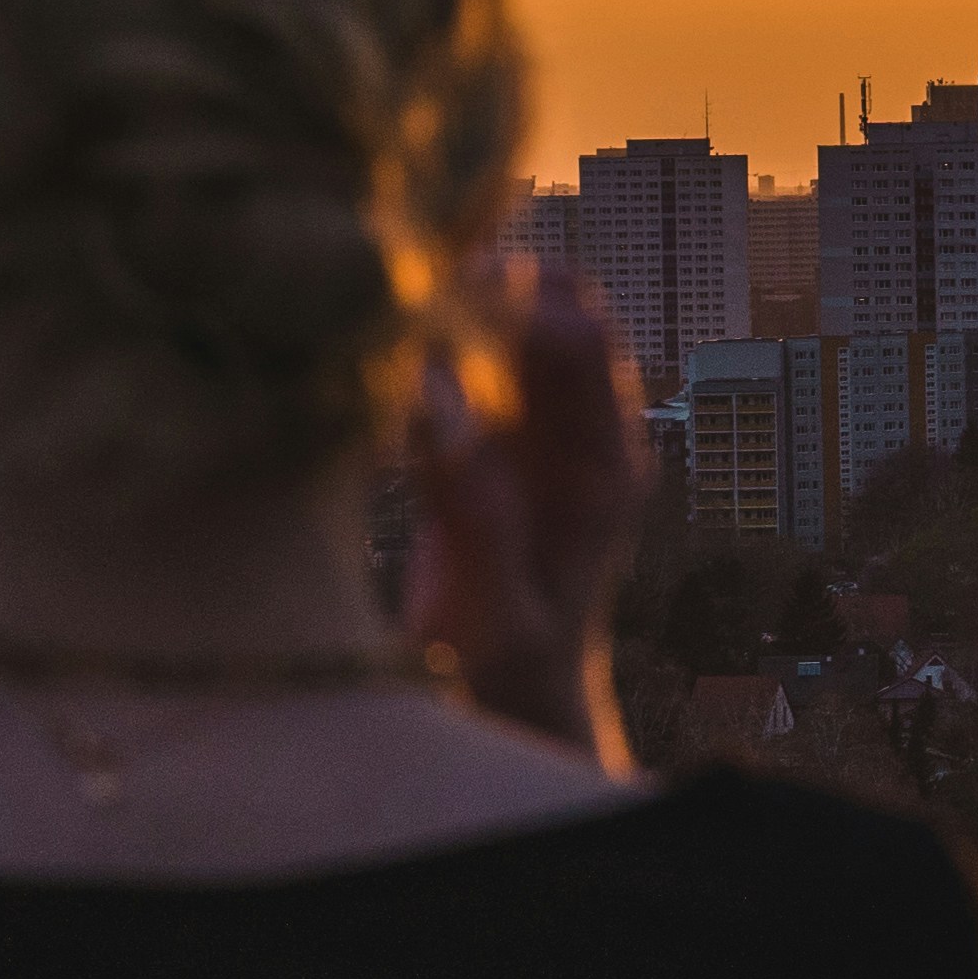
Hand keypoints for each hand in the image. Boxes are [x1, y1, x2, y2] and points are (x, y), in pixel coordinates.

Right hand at [407, 257, 642, 765]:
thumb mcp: (487, 600)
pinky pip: (469, 356)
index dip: (512, 303)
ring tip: (380, 303)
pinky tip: (373, 343)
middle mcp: (582, 431)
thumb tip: (431, 391)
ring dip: (456, 300)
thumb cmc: (502, 666)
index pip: (579, 341)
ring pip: (512, 318)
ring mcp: (541, 426)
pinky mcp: (493, 434)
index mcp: (604, 465)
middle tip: (398, 281)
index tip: (431, 297)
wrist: (507, 698)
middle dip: (484, 280)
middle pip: (554, 306)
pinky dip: (430, 335)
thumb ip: (469, 504)